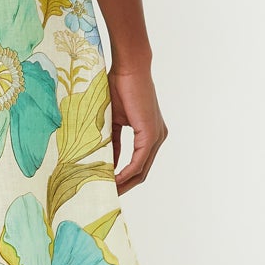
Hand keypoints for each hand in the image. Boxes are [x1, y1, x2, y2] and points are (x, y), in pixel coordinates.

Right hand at [108, 57, 166, 192]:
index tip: (107, 187)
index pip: (139, 165)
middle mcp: (157, 137)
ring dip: (124, 183)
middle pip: (142, 172)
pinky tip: (112, 179)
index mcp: (150, 134)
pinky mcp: (151, 134)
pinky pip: (139, 162)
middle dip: (124, 186)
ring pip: (142, 170)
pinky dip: (125, 172)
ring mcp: (156, 137)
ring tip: (107, 191)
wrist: (128, 68)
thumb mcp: (112, 121)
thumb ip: (111, 142)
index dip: (124, 178)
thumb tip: (106, 163)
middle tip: (106, 196)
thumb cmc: (118, 87)